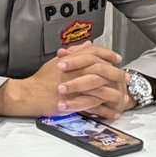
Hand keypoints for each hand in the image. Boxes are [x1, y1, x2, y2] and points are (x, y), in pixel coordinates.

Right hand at [0, 45, 125, 117]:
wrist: (30, 94)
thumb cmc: (41, 79)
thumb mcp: (57, 61)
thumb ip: (74, 53)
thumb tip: (88, 45)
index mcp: (72, 61)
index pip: (94, 53)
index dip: (108, 54)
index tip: (117, 58)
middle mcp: (75, 71)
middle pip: (102, 70)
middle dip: (116, 74)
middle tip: (126, 77)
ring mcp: (76, 87)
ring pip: (102, 88)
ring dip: (115, 93)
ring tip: (123, 97)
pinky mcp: (75, 101)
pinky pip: (96, 106)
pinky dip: (106, 110)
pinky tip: (113, 112)